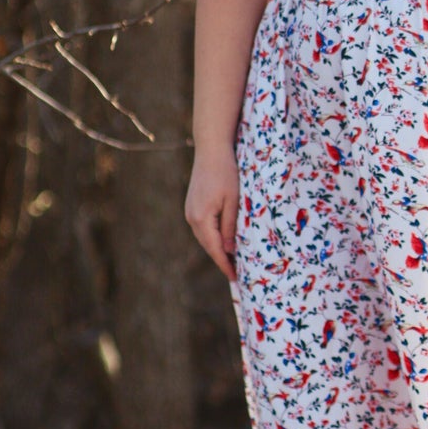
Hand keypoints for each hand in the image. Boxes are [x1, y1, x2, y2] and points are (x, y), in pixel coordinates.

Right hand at [185, 149, 240, 278]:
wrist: (211, 150)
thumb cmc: (226, 173)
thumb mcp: (233, 201)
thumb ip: (231, 226)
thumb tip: (229, 250)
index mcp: (201, 218)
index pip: (214, 249)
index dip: (225, 264)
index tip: (235, 278)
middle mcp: (191, 217)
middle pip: (208, 246)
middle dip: (222, 260)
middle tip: (237, 274)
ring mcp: (190, 211)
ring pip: (205, 237)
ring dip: (217, 249)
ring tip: (233, 260)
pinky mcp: (192, 205)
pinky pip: (203, 227)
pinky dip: (213, 237)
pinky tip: (224, 240)